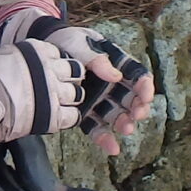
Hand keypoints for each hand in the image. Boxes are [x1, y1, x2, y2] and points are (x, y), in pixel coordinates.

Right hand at [0, 38, 84, 152]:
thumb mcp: (4, 57)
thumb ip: (22, 59)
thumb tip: (23, 63)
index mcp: (38, 50)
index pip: (61, 54)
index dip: (59, 65)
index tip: (53, 71)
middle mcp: (50, 69)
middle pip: (74, 72)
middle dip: (70, 80)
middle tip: (60, 88)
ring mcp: (54, 92)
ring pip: (76, 94)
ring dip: (70, 99)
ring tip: (57, 104)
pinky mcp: (53, 115)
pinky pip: (72, 116)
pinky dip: (68, 117)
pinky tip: (58, 118)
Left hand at [7, 15, 154, 155]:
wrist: (45, 48)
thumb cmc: (67, 41)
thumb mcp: (82, 43)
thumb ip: (98, 58)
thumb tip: (116, 76)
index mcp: (116, 65)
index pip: (137, 76)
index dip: (144, 86)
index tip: (145, 95)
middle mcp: (111, 84)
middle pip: (130, 98)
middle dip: (137, 107)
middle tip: (137, 114)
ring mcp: (99, 99)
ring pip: (116, 115)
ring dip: (124, 123)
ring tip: (126, 129)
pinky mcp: (85, 112)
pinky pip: (96, 127)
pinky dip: (105, 138)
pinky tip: (113, 149)